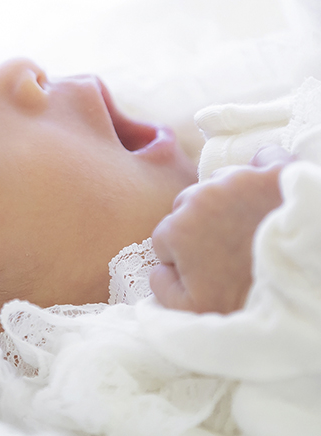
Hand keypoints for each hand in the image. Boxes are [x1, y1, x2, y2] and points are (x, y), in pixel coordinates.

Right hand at [149, 146, 294, 312]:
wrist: (307, 290)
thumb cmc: (248, 302)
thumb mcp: (190, 310)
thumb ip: (160, 286)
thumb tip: (160, 266)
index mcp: (178, 229)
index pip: (164, 237)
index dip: (182, 255)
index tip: (203, 267)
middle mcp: (204, 197)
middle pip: (189, 204)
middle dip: (202, 223)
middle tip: (227, 248)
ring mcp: (243, 181)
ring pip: (222, 182)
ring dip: (230, 199)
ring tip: (249, 225)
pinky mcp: (278, 173)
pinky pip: (265, 157)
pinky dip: (263, 170)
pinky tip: (268, 191)